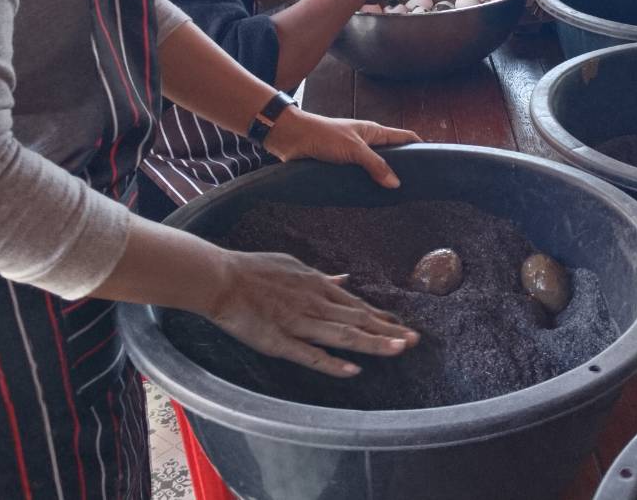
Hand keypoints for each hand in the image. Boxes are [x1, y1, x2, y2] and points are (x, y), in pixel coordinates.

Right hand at [206, 249, 417, 376]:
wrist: (221, 278)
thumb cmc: (255, 270)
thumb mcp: (294, 266)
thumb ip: (321, 277)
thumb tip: (343, 279)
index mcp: (317, 287)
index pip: (357, 305)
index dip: (381, 317)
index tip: (403, 326)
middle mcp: (314, 303)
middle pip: (357, 320)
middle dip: (388, 331)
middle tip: (415, 340)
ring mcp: (298, 322)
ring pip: (342, 335)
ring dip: (372, 342)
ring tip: (398, 349)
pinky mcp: (279, 340)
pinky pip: (309, 354)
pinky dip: (332, 362)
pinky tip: (353, 370)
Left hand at [263, 108, 420, 187]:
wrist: (291, 138)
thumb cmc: (323, 135)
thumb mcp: (354, 149)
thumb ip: (376, 165)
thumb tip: (396, 184)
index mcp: (374, 132)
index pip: (405, 137)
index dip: (420, 146)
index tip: (434, 160)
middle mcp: (366, 143)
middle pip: (392, 156)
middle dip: (403, 169)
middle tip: (416, 188)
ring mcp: (354, 156)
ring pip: (375, 170)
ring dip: (382, 181)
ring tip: (396, 200)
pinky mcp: (341, 168)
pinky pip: (359, 178)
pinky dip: (365, 187)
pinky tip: (370, 200)